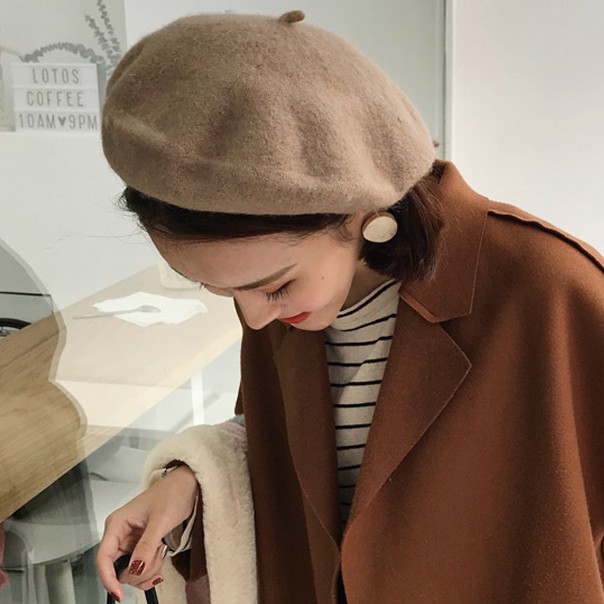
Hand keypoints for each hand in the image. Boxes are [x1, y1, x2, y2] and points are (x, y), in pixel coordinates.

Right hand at [96, 465, 197, 600]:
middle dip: (138, 570)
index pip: (103, 558)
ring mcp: (131, 541)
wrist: (188, 485)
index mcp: (117, 524)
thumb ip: (147, 546)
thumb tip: (135, 569)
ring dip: (148, 568)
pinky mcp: (142, 546)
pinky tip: (161, 556)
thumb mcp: (161, 520)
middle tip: (156, 556)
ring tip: (162, 549)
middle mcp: (121, 533)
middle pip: (117, 569)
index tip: (119, 594)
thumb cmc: (173, 493)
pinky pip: (141, 567)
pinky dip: (152, 568)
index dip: (108, 579)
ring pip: (131, 571)